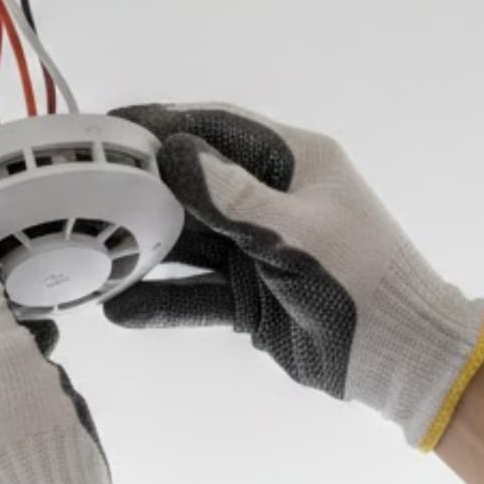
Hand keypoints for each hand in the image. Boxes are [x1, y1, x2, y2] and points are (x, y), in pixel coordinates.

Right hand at [105, 104, 483, 449]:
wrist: (402, 357)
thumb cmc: (363, 282)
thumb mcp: (298, 234)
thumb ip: (232, 197)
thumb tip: (173, 152)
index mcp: (295, 163)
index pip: (215, 130)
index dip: (161, 125)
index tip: (107, 129)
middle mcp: (271, 199)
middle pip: (191, 184)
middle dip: (140, 188)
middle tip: (80, 189)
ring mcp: (257, 249)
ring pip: (188, 241)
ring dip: (144, 248)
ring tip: (90, 250)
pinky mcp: (248, 296)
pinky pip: (194, 292)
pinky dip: (160, 300)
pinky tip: (119, 306)